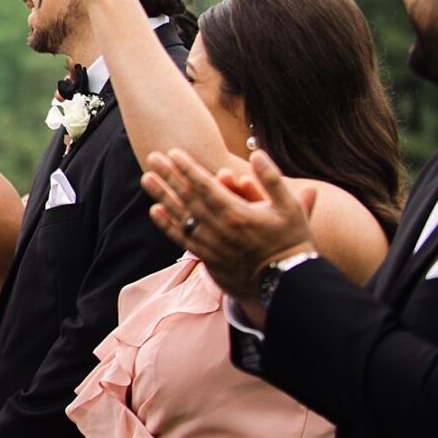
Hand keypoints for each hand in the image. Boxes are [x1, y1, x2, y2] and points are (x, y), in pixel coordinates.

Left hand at [143, 146, 317, 312]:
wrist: (289, 285)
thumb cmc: (291, 243)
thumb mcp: (291, 208)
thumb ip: (273, 180)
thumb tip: (257, 155)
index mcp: (237, 214)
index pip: (206, 186)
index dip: (187, 168)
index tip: (172, 152)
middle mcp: (220, 229)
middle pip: (188, 198)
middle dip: (169, 176)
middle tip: (152, 157)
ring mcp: (212, 245)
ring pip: (182, 217)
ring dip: (163, 196)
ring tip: (146, 179)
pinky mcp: (209, 260)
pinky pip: (184, 240)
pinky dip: (167, 225)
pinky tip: (154, 211)